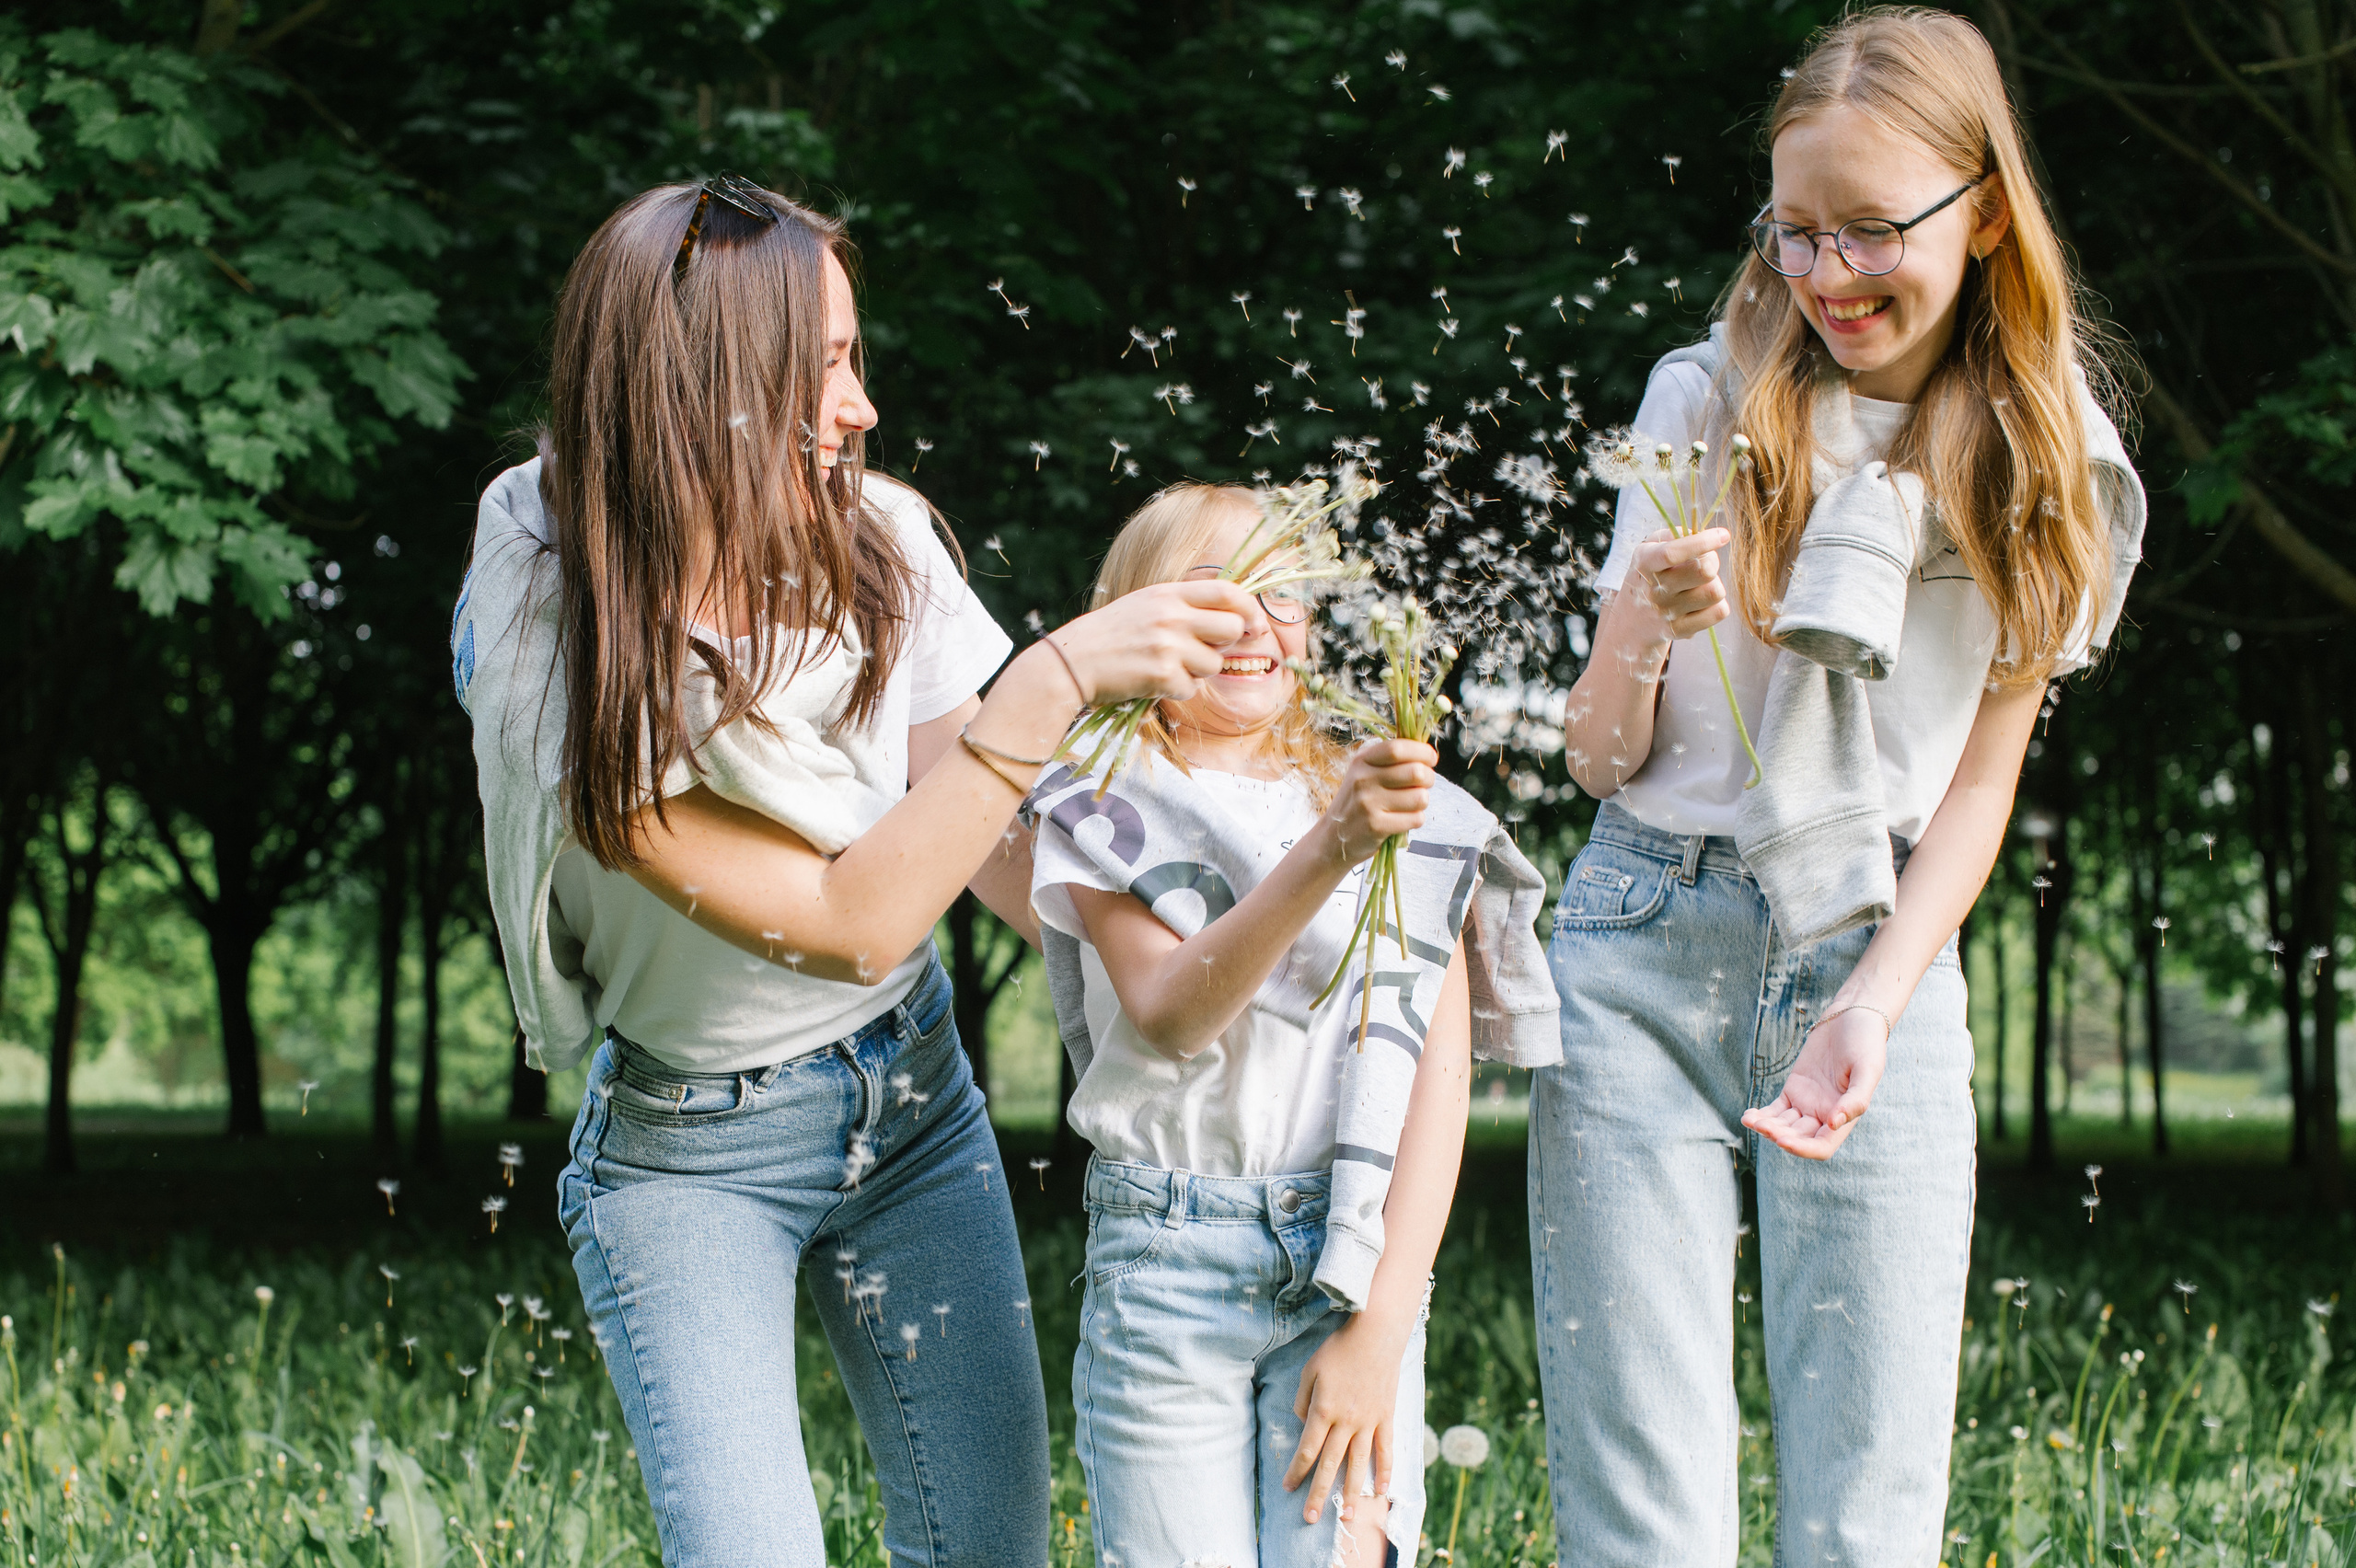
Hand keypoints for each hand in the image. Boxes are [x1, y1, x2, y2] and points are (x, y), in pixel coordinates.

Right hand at [1047, 580, 1262, 704]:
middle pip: (1231, 629)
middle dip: (1226, 644)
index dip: (1249, 609)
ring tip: (1167, 665)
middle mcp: (1171, 615)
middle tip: (1205, 650)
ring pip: (1214, 664)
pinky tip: (1154, 681)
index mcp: (1169, 593)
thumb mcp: (1147, 604)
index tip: (1254, 625)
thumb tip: (1234, 619)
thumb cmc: (1113, 635)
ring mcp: (1167, 645)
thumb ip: (1185, 606)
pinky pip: (1192, 688)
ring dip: (1198, 671)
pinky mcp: (1161, 675)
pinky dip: (1178, 689)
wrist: (1073, 661)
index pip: (1227, 591)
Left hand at [1283, 1315, 1404, 1523]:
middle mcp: (1346, 1422)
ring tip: (1344, 1515)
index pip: (1307, 1449)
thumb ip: (1302, 1400)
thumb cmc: (1338, 1350)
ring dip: (1350, 1491)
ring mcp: (1369, 1422)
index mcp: (1323, 1410)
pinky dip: (1384, 1471)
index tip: (1288, 1487)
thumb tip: (1304, 1424)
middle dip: (1318, 1493)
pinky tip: (1380, 1491)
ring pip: (1358, 1464)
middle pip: (1330, 1464)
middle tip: (1309, 1518)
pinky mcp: (1386, 1418)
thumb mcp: (1309, 1371)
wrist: (1375, 1335)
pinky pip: (1386, 1450)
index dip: (1297, 1471)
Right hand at [1321, 738, 1438, 864]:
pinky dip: (1416, 819)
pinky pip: (1415, 819)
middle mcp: (1363, 779)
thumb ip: (1392, 760)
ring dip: (1422, 801)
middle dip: (1429, 778)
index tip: (1431, 759)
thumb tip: (1427, 754)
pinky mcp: (1376, 826)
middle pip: (1416, 772)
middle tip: (1424, 784)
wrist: (1333, 837)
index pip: (1397, 748)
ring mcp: (1368, 803)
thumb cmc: (1360, 801)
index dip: (1422, 752)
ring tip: (1411, 804)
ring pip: (1420, 797)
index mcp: (1362, 760)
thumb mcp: (1366, 773)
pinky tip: (1403, 819)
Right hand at [1630, 526, 1730, 640]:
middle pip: (1704, 571)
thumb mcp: (1651, 548)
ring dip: (1714, 585)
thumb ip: (1677, 535)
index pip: (1673, 553)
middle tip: (1705, 563)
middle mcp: (1653, 589)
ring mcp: (1666, 613)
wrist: (1631, 622)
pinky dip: (1716, 605)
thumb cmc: (1650, 575)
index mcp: (1645, 563)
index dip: (1702, 542)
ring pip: (1715, 592)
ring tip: (1699, 586)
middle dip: (1713, 562)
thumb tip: (1710, 537)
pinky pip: (1718, 612)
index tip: (1723, 535)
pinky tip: (1701, 604)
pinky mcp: (1680, 630)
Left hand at [1741, 1005, 1888, 1158]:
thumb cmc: (1866, 1043)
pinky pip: (1775, 1110)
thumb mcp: (1868, 1069)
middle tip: (1763, 1127)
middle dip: (1780, 1136)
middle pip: (1799, 1138)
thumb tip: (1833, 1124)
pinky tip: (1748, 1116)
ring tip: (1751, 1120)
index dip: (1803, 1149)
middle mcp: (1826, 1114)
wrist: (1852, 1016)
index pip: (1822, 1146)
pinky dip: (1762, 1115)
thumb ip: (1856, 1099)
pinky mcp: (1795, 1088)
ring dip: (1767, 1127)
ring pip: (1784, 1125)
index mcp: (1845, 1116)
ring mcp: (1808, 1102)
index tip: (1782, 1140)